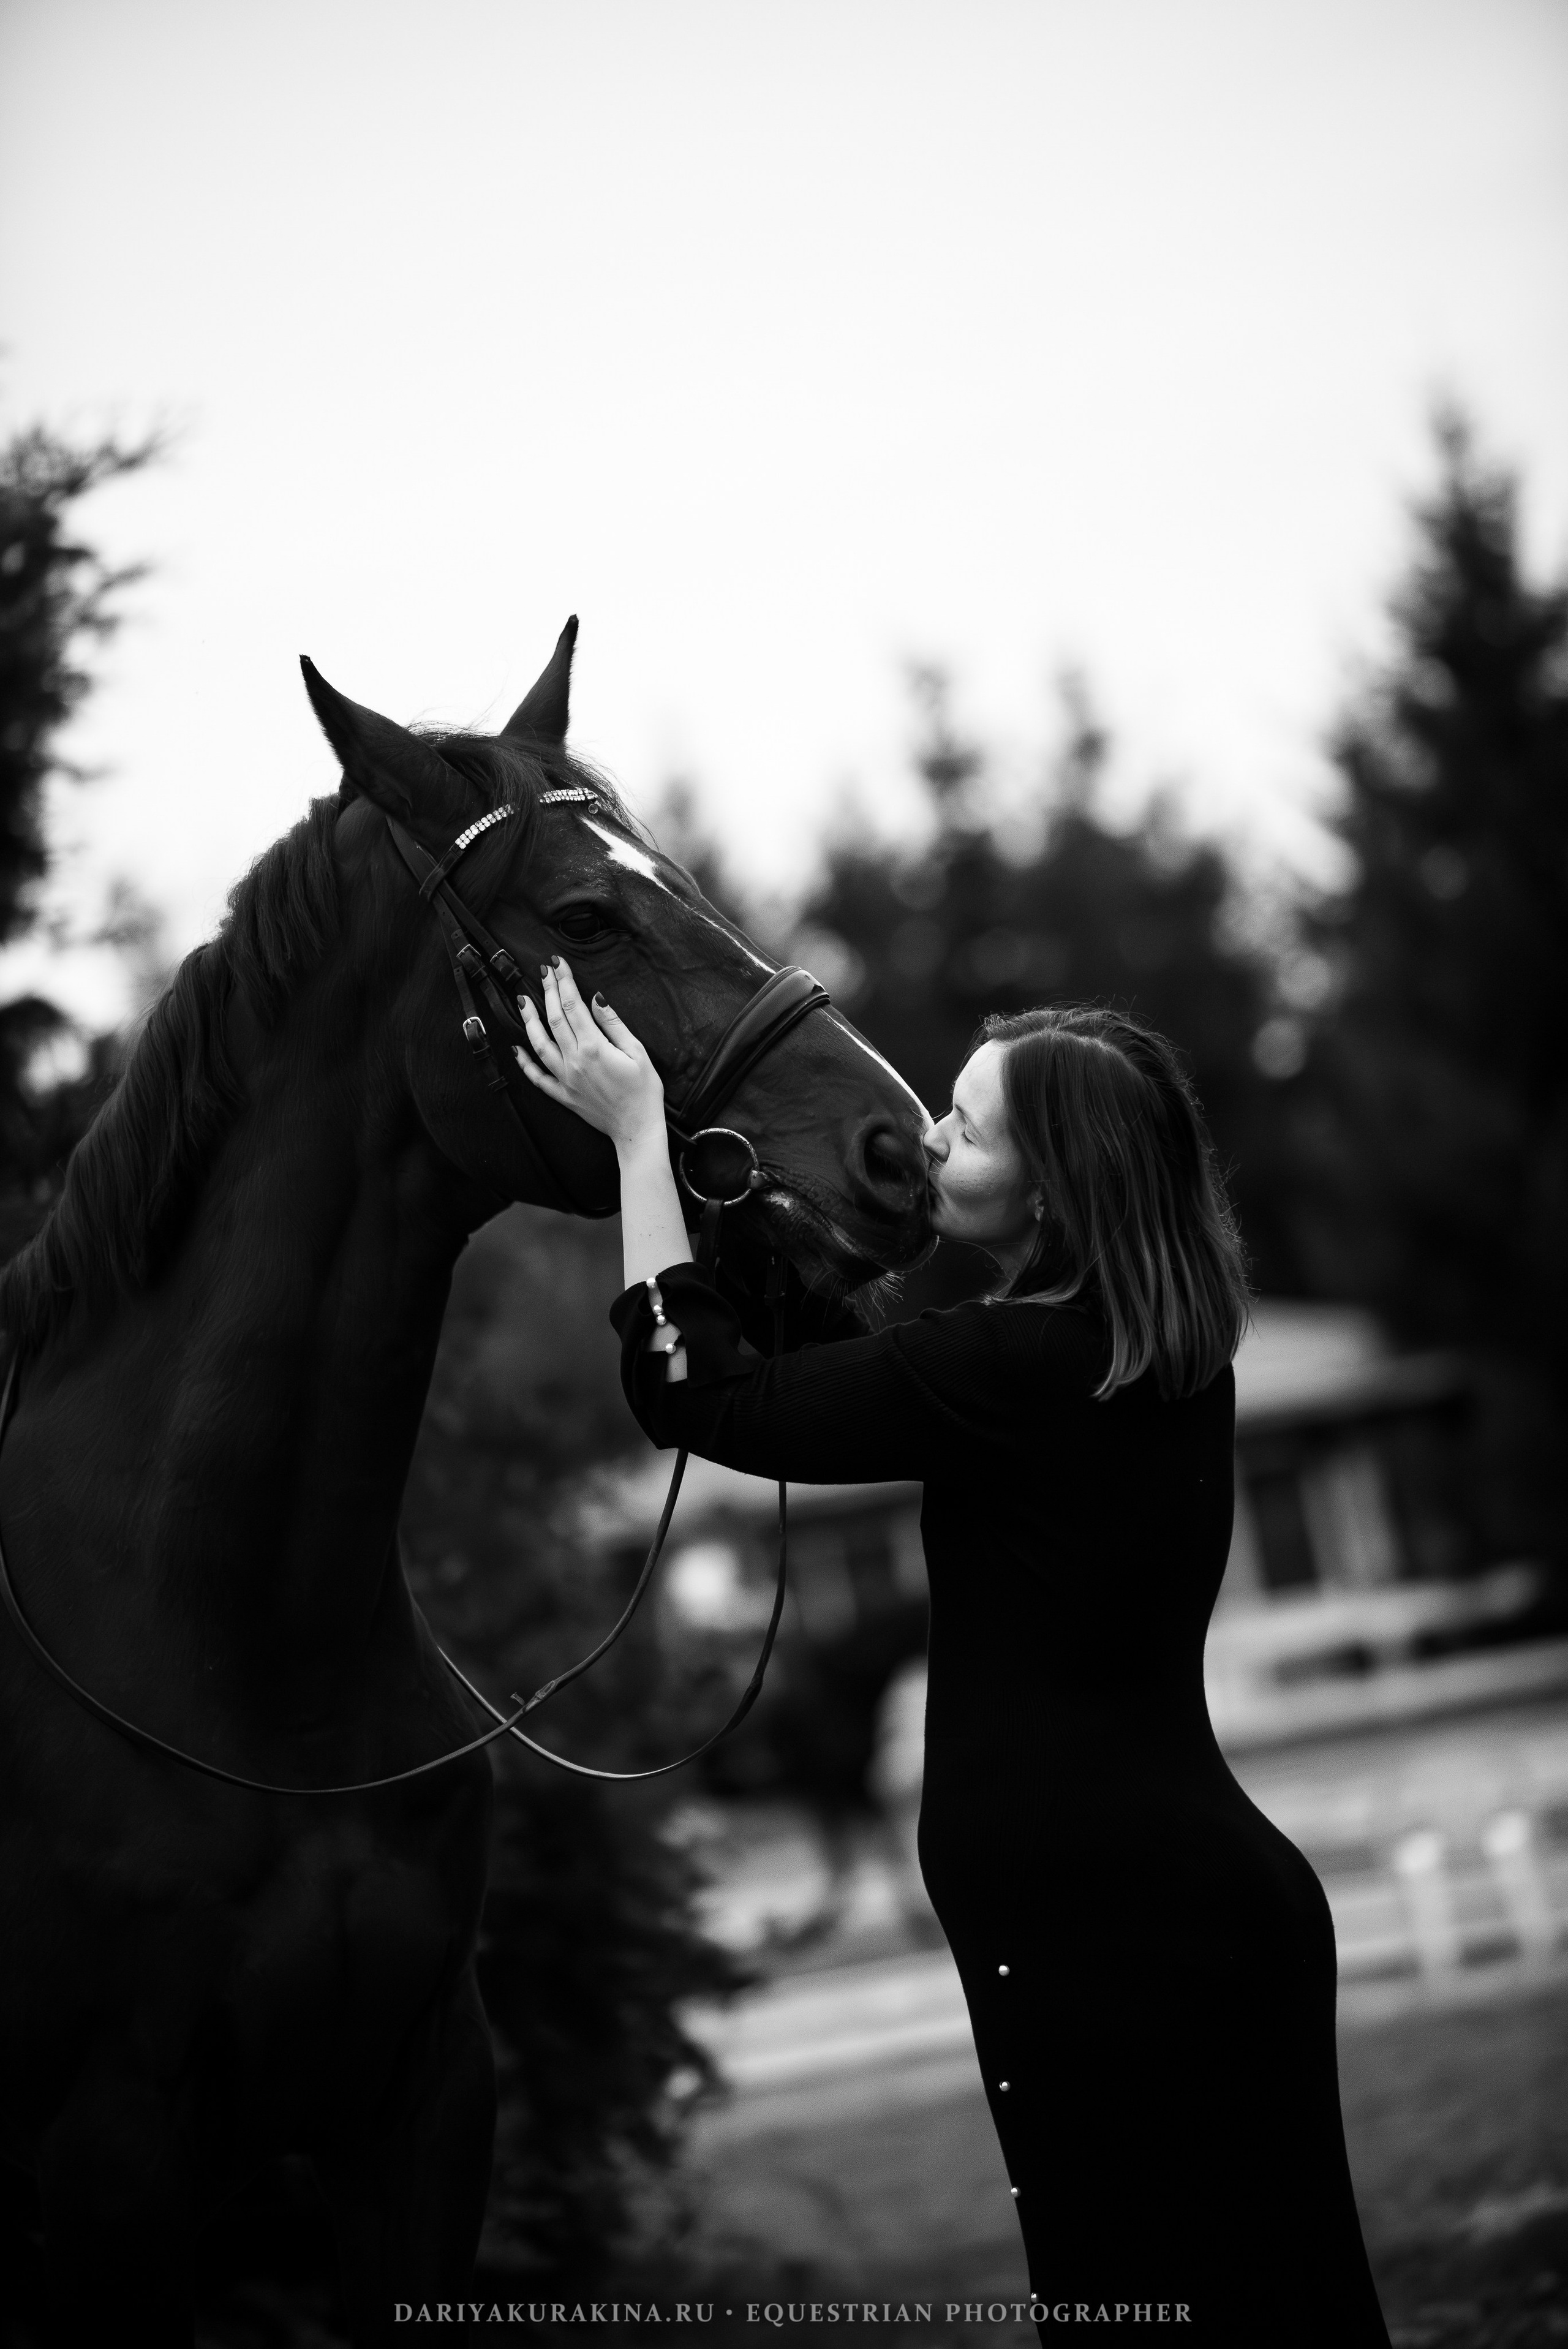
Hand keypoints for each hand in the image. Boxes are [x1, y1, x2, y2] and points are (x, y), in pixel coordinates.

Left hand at [515, 958, 665, 1152]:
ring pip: (540, 1044)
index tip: (558, 964)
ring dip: (530, 1021)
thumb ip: (614, 1024)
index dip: (564, 982)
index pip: (574, 1006)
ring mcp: (566, 1079)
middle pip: (555, 1019)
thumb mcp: (637, 1052)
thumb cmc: (644, 1091)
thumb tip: (596, 999)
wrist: (637, 1128)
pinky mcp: (564, 1095)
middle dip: (548, 992)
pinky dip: (525, 1063)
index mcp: (594, 1047)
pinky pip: (538, 1078)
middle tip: (543, 971)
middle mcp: (574, 1061)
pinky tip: (516, 1049)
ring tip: (523, 1001)